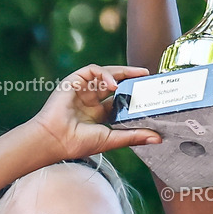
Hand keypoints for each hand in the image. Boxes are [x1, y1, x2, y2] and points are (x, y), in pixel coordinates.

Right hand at [30, 63, 161, 161]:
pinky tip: (114, 84)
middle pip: (114, 83)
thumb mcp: (112, 139)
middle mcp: (90, 100)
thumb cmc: (78, 143)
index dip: (133, 95)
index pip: (119, 100)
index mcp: (98, 115)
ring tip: (136, 76)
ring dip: (121, 73)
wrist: (55, 140)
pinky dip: (105, 74)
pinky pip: (93, 70)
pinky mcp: (73, 81)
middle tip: (146, 75)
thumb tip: (158, 138)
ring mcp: (82, 90)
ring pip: (105, 73)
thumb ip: (134, 136)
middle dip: (130, 77)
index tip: (148, 93)